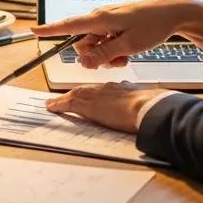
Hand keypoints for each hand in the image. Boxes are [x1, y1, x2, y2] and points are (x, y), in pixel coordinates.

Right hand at [31, 0, 202, 68]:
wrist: (172, 12)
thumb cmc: (152, 26)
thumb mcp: (128, 46)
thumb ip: (103, 55)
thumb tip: (82, 62)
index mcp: (99, 19)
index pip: (68, 26)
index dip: (50, 30)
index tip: (32, 31)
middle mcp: (99, 18)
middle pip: (82, 44)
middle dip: (95, 57)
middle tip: (117, 60)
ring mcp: (106, 21)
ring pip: (95, 45)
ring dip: (107, 55)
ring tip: (127, 55)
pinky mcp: (114, 24)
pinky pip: (105, 41)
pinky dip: (113, 49)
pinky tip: (128, 50)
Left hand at [46, 82, 172, 134]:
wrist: (146, 108)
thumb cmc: (152, 107)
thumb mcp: (147, 104)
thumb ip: (144, 106)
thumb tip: (149, 115)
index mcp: (122, 89)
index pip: (103, 90)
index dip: (94, 94)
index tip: (91, 97)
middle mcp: (107, 88)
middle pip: (86, 90)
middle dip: (76, 94)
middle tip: (65, 98)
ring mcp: (96, 95)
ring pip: (75, 94)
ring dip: (64, 99)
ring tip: (55, 103)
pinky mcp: (87, 105)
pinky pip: (68, 103)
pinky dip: (58, 104)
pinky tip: (51, 106)